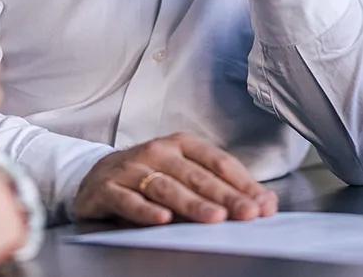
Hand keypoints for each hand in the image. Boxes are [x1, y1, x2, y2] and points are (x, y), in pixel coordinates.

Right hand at [73, 132, 277, 225]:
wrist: (96, 176)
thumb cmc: (150, 176)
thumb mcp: (185, 175)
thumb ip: (221, 188)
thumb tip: (266, 203)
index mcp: (181, 144)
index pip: (217, 161)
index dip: (241, 183)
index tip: (262, 205)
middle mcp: (157, 151)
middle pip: (195, 175)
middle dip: (224, 196)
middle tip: (246, 213)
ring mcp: (131, 169)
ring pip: (166, 186)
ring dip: (192, 204)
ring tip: (214, 218)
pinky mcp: (108, 188)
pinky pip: (129, 200)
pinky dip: (146, 211)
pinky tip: (163, 220)